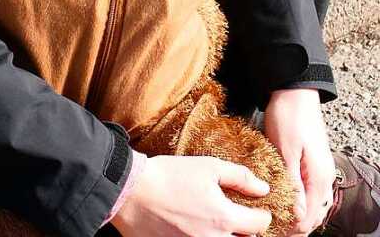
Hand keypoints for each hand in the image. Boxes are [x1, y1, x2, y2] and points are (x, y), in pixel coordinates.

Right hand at [111, 155, 272, 236]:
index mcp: (224, 218)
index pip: (260, 224)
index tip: (257, 209)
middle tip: (237, 219)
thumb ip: (240, 177)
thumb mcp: (208, 167)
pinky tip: (199, 230)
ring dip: (228, 236)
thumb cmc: (169, 176)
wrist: (133, 193)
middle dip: (246, 231)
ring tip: (216, 224)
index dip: (262, 214)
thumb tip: (264, 189)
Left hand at [264, 89, 334, 236]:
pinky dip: (302, 200)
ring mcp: (321, 168)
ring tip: (279, 219)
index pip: (310, 217)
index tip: (272, 230)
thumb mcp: (285, 150)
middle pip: (315, 213)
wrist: (294, 90)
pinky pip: (311, 189)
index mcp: (319, 176)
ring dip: (300, 214)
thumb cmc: (288, 116)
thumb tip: (297, 216)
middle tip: (273, 229)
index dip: (292, 229)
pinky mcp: (313, 161)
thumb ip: (292, 184)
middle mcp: (324, 176)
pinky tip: (287, 199)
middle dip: (297, 226)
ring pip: (315, 202)